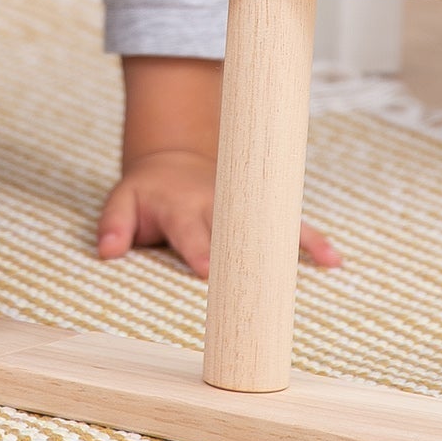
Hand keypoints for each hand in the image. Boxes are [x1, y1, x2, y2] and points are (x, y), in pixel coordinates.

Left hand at [97, 146, 342, 276]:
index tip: (210, 271)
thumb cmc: (149, 192)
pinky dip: (311, 239)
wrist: (176, 159)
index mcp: (182, 208)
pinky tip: (334, 260)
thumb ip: (114, 224)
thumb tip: (106, 250)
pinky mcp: (261, 208)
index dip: (201, 250)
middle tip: (276, 280)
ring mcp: (244, 206)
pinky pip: (289, 223)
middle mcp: (219, 206)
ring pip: (273, 223)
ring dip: (298, 241)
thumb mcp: (122, 199)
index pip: (192, 232)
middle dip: (256, 253)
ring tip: (327, 260)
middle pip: (241, 231)